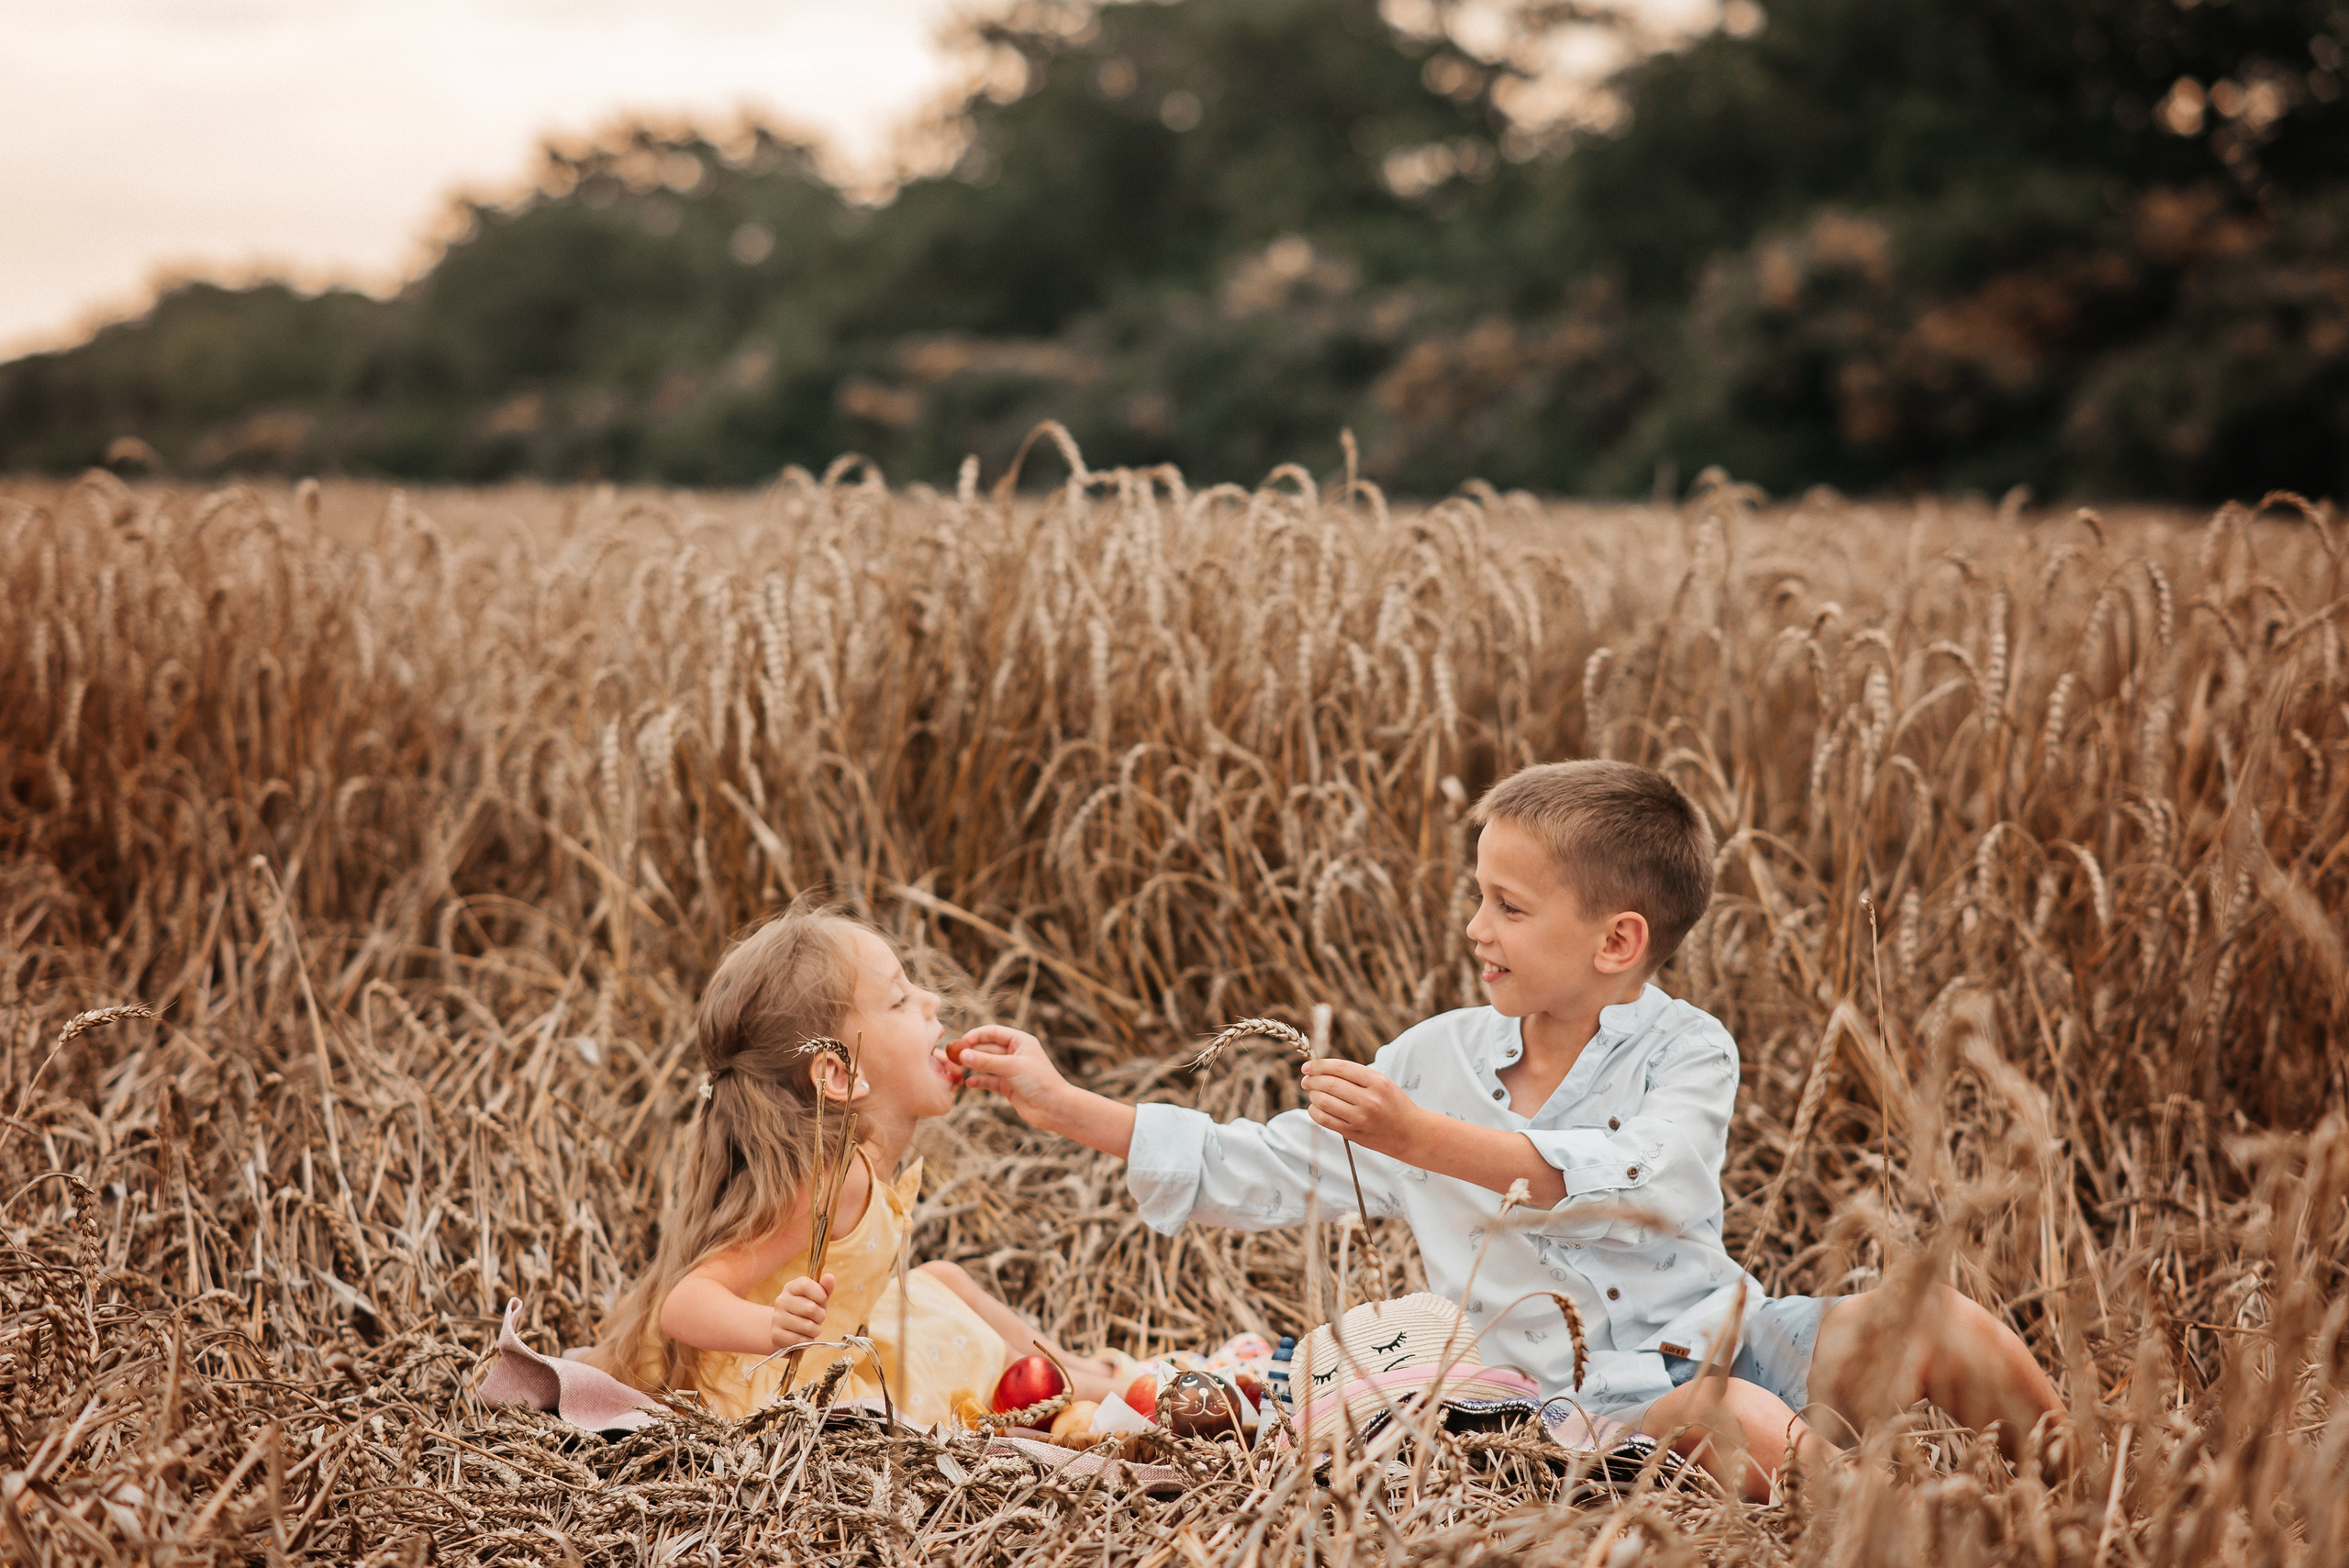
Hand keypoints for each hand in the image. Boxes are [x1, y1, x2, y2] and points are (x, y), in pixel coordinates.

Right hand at [769, 1271, 834, 1349]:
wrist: (787, 1331)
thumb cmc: (806, 1311)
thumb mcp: (818, 1298)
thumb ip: (825, 1288)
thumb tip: (829, 1277)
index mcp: (791, 1287)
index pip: (806, 1285)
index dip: (820, 1295)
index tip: (822, 1301)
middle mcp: (781, 1300)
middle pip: (811, 1308)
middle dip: (820, 1316)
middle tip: (816, 1318)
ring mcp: (777, 1318)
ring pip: (808, 1326)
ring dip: (815, 1330)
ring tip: (810, 1327)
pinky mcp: (776, 1335)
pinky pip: (800, 1340)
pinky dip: (807, 1341)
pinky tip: (803, 1337)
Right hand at [949, 1025, 1072, 1126]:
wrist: (1054, 1108)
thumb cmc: (1039, 1081)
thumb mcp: (1011, 1067)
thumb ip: (986, 1061)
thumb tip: (962, 1055)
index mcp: (1020, 1041)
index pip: (993, 1032)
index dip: (976, 1036)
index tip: (960, 1042)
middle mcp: (1016, 1053)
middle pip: (988, 1048)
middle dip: (972, 1052)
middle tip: (953, 1057)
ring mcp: (1012, 1070)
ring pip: (987, 1065)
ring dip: (974, 1066)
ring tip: (957, 1069)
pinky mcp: (1009, 1087)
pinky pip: (990, 1081)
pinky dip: (980, 1081)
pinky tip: (969, 1084)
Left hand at [1302, 1058, 1424, 1158]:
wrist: (1410, 1133)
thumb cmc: (1394, 1104)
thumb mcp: (1382, 1082)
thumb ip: (1356, 1075)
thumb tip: (1322, 1069)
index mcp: (1377, 1082)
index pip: (1340, 1068)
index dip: (1319, 1065)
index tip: (1308, 1066)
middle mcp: (1369, 1100)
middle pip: (1329, 1084)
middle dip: (1312, 1080)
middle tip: (1306, 1079)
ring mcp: (1360, 1118)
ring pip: (1323, 1101)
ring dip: (1312, 1095)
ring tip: (1313, 1093)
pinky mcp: (1352, 1133)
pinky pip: (1324, 1119)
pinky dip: (1314, 1111)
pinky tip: (1316, 1107)